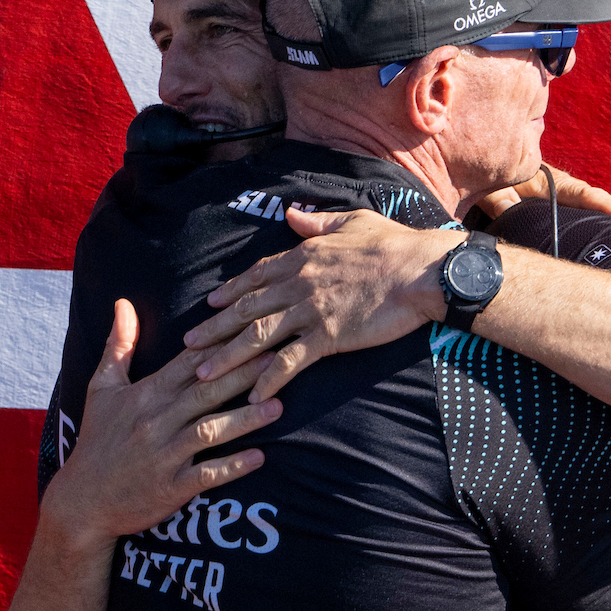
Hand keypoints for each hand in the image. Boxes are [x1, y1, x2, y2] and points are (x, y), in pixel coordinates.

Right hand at [42, 301, 281, 546]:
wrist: (83, 500)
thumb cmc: (98, 441)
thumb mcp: (101, 388)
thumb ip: (119, 345)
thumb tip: (123, 303)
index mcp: (146, 394)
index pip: (189, 362)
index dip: (222, 345)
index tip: (252, 330)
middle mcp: (156, 420)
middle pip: (206, 391)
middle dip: (244, 375)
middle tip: (279, 359)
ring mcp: (163, 455)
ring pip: (209, 431)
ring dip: (244, 419)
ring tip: (278, 406)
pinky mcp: (169, 487)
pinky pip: (205, 475)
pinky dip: (231, 467)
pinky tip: (259, 458)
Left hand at [184, 209, 461, 402]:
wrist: (422, 270)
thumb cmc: (394, 244)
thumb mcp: (352, 222)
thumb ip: (317, 223)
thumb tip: (292, 215)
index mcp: (303, 256)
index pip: (256, 275)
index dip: (231, 291)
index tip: (210, 304)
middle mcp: (299, 283)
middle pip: (246, 308)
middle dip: (215, 328)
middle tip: (188, 344)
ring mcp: (311, 310)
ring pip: (257, 335)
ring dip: (228, 357)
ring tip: (203, 374)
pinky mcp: (328, 336)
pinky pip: (291, 360)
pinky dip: (270, 379)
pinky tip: (254, 395)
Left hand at [478, 162, 610, 227]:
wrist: (492, 166)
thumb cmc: (494, 179)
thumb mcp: (494, 191)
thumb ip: (502, 203)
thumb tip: (512, 214)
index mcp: (553, 183)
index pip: (586, 195)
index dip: (609, 207)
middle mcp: (564, 190)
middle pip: (596, 203)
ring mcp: (563, 198)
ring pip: (591, 209)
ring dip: (610, 222)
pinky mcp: (559, 205)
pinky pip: (581, 213)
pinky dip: (595, 224)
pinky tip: (604, 243)